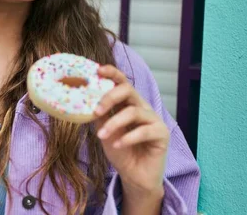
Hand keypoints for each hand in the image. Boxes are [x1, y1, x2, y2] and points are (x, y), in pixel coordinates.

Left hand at [93, 65, 168, 196]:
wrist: (134, 177)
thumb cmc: (120, 151)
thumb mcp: (105, 131)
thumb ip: (99, 116)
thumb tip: (84, 101)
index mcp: (128, 104)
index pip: (122, 82)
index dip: (112, 73)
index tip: (98, 70)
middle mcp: (142, 107)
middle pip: (128, 90)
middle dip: (110, 97)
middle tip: (96, 110)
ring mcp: (154, 119)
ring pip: (133, 111)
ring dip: (114, 123)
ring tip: (102, 136)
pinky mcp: (162, 134)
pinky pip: (144, 131)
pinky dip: (127, 137)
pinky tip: (118, 145)